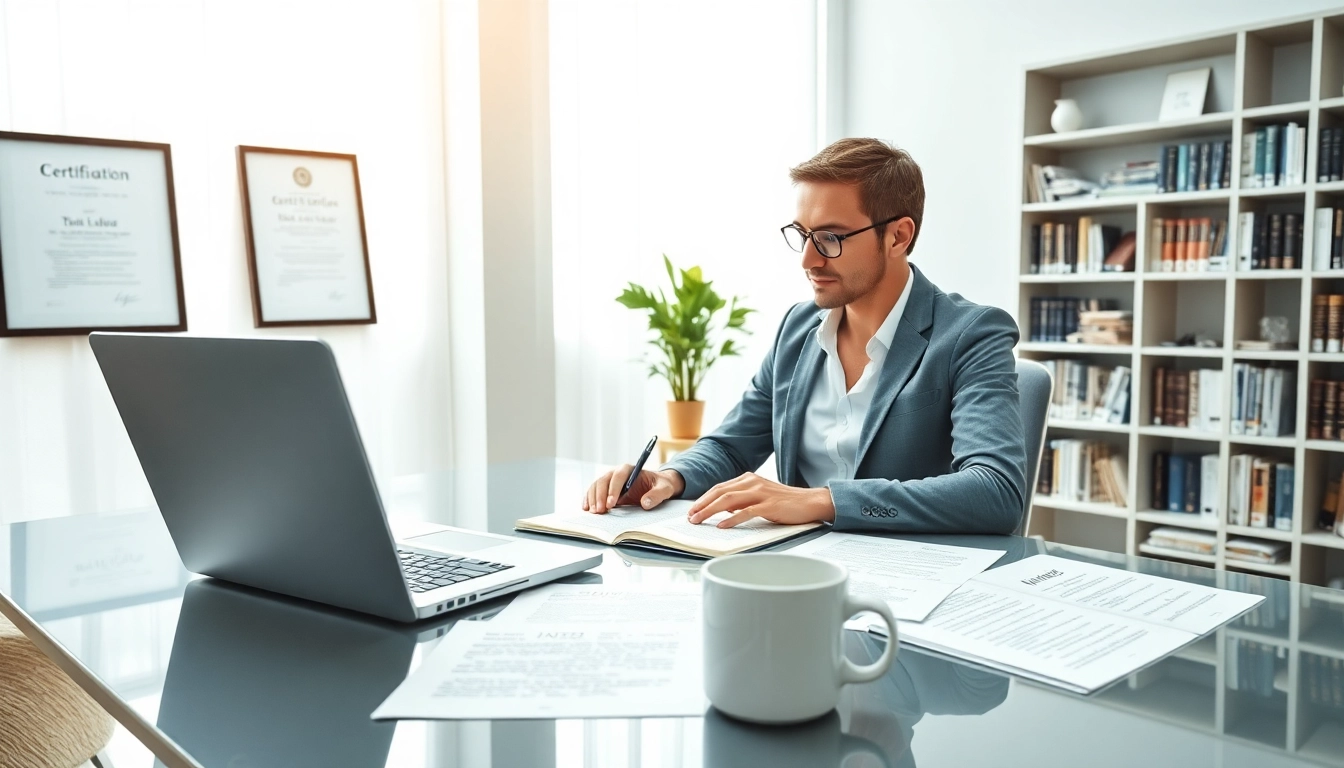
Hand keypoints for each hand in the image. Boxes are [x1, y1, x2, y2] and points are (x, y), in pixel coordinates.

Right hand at [583, 467, 684, 512]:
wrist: (658, 485)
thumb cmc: (661, 485)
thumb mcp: (665, 489)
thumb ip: (657, 495)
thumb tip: (645, 503)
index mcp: (630, 469)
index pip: (618, 476)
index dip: (613, 489)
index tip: (611, 503)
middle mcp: (617, 473)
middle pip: (604, 481)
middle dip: (600, 496)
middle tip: (599, 511)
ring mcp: (610, 480)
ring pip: (596, 486)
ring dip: (593, 499)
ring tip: (594, 512)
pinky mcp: (607, 489)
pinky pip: (594, 492)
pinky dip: (589, 499)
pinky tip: (586, 508)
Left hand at [686, 473, 835, 527]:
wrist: (810, 502)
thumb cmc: (785, 502)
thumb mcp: (759, 497)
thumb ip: (741, 500)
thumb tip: (723, 508)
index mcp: (748, 478)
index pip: (719, 488)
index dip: (703, 499)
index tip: (692, 510)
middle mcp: (752, 482)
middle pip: (720, 492)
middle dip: (701, 504)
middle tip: (689, 517)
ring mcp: (761, 493)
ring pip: (728, 500)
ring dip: (710, 511)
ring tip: (699, 520)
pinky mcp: (769, 505)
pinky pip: (746, 512)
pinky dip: (731, 519)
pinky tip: (722, 525)